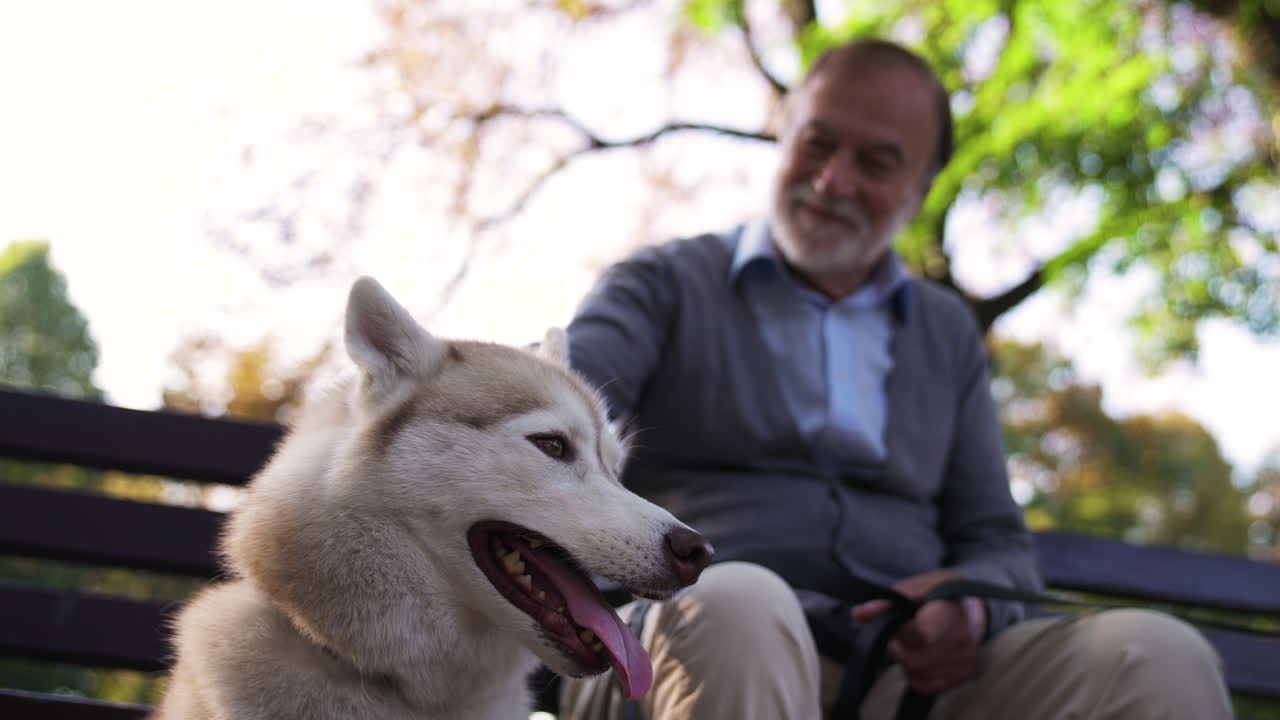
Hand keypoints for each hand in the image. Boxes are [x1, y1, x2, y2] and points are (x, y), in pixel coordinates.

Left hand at [850, 570, 986, 693]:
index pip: (919, 636)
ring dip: (907, 658)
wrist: (973, 610)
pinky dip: (916, 671)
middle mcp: (960, 644)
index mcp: (948, 616)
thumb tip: (859, 614)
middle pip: (911, 658)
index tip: (901, 624)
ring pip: (914, 672)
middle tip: (908, 630)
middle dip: (900, 645)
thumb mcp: (918, 586)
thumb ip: (887, 601)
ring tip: (918, 641)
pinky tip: (924, 654)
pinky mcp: (960, 679)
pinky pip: (923, 683)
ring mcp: (962, 665)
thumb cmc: (942, 594)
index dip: (901, 632)